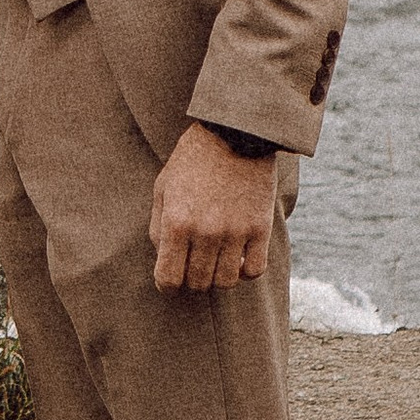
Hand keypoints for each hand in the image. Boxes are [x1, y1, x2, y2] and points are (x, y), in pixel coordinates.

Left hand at [149, 124, 278, 293]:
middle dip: (191, 281)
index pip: (168, 279)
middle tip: (193, 266)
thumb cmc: (193, 159)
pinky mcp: (260, 228)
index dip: (166, 286)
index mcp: (176, 222)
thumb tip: (163, 258)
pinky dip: (245, 271)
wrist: (235, 132)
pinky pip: (254, 271)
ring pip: (226, 282)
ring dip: (218, 277)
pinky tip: (238, 257)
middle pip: (197, 283)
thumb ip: (158, 226)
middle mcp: (206, 232)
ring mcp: (236, 232)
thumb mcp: (163, 187)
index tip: (169, 280)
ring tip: (215, 261)